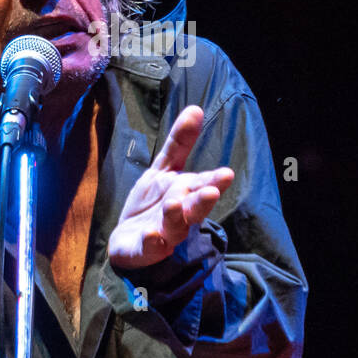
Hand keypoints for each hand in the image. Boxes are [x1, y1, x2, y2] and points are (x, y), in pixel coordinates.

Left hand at [108, 105, 234, 270]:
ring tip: (175, 205)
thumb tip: (196, 108)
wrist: (130, 239)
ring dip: (176, 216)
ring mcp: (164, 233)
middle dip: (202, 201)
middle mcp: (181, 214)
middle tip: (211, 191)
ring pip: (174, 227)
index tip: (226, 174)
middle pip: (195, 208)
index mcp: (187, 193)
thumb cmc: (154, 202)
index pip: (204, 184)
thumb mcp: (164, 169)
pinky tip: (151, 235)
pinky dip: (152, 243)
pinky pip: (149, 248)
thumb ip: (180, 143)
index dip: (215, 180)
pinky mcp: (145, 249)